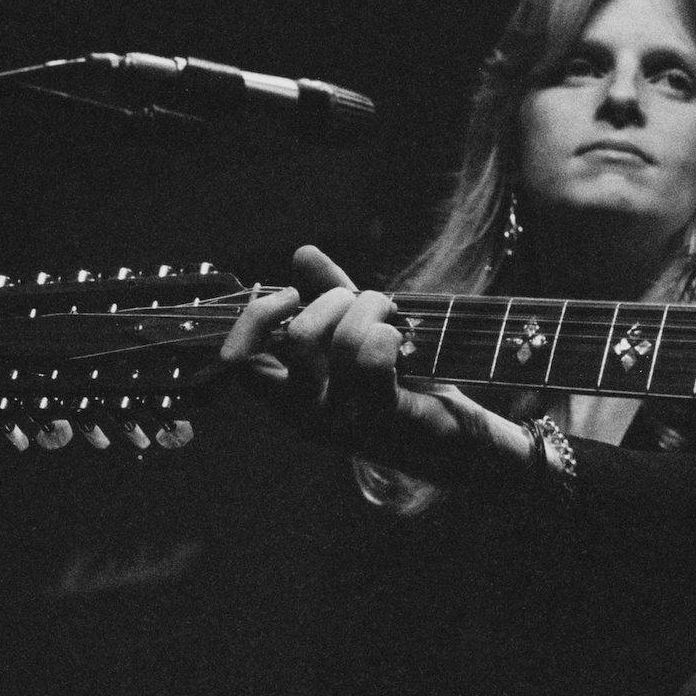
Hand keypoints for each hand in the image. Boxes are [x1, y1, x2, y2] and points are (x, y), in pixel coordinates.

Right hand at [219, 245, 531, 484]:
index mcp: (289, 397)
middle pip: (298, 339)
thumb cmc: (404, 385)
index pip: (237, 362)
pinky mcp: (383, 418)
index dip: (255, 319)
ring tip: (389, 311)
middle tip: (361, 301)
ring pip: (341, 342)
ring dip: (371, 308)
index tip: (290, 296)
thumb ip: (328, 296)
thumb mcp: (359, 335)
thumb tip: (302, 253)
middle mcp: (306, 414)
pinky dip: (388, 333)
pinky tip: (399, 338)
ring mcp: (342, 420)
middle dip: (334, 299)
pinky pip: (373, 360)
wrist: (458, 442)